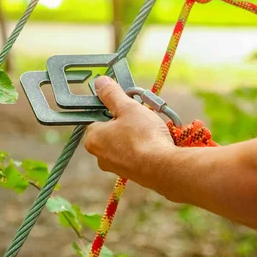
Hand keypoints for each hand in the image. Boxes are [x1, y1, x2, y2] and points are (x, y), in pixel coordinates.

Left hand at [85, 76, 175, 194]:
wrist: (163, 168)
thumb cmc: (143, 137)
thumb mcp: (128, 108)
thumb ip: (112, 94)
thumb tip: (99, 82)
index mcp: (92, 139)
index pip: (98, 117)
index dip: (114, 108)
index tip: (127, 105)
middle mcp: (99, 156)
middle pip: (112, 130)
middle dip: (126, 121)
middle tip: (141, 116)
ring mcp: (115, 167)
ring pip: (124, 142)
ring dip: (136, 133)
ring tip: (150, 129)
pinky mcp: (131, 174)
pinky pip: (134, 154)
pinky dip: (143, 147)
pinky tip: (154, 143)